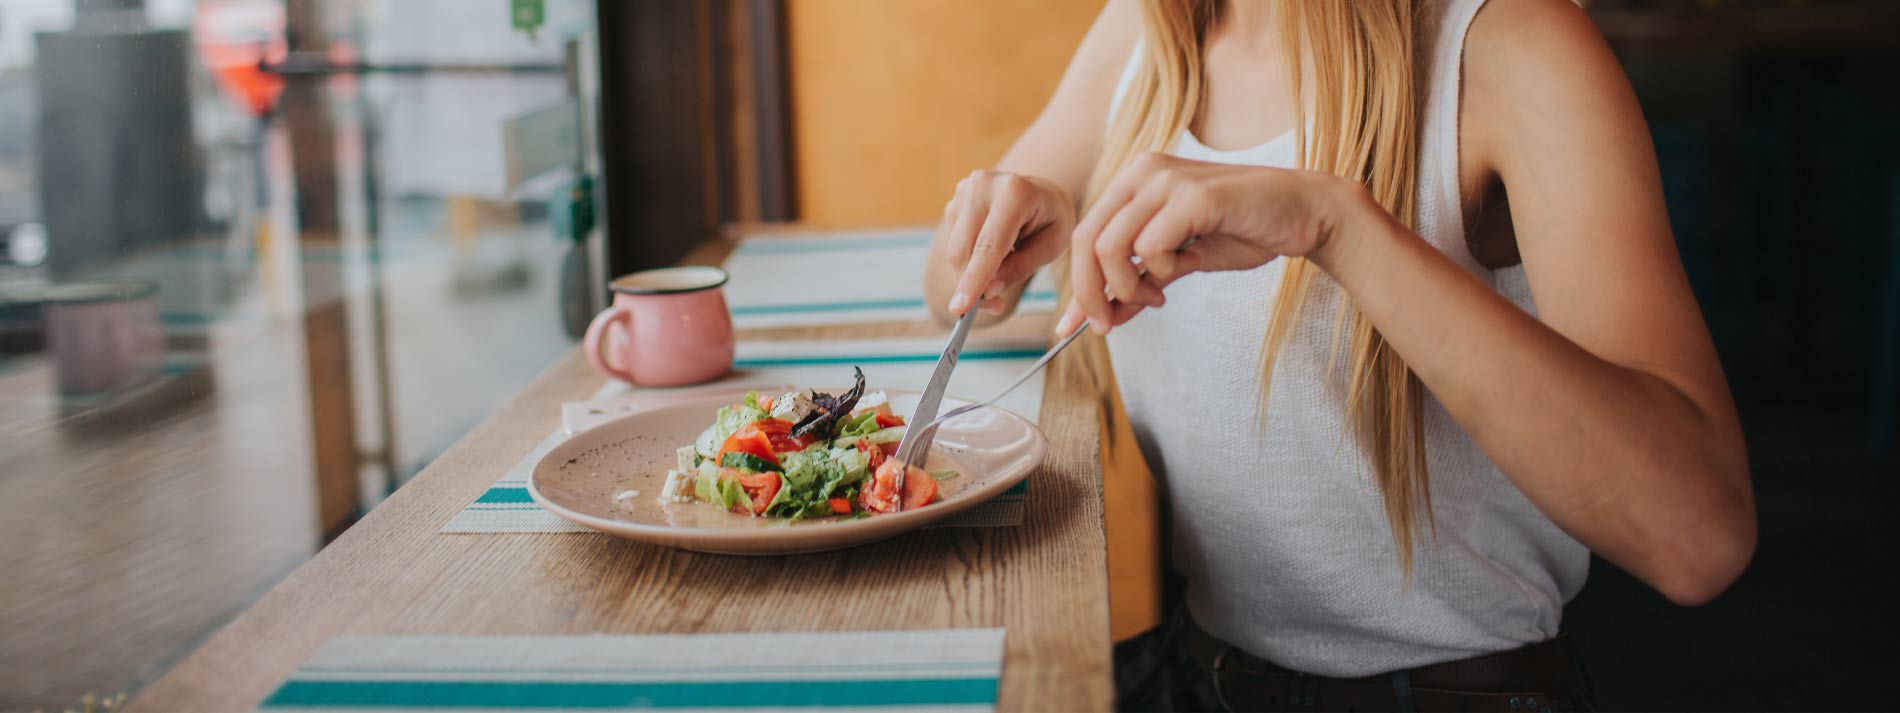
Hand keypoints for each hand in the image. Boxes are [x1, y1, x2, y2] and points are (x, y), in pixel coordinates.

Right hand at [934, 170, 1076, 316]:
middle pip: (963, 250)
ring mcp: (965, 191)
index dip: (974, 279)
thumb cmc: (1052, 218)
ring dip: (971, 275)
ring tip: (1002, 273)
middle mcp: (984, 185)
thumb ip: (1021, 268)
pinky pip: (954, 244)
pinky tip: (993, 253)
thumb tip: (988, 290)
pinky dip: (969, 260)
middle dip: (971, 285)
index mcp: (1015, 192)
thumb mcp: (1052, 246)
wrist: (1041, 190)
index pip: (989, 245)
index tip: (960, 309)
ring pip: (955, 250)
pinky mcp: (955, 201)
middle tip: (994, 306)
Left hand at [1056, 152, 1358, 333]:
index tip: (1072, 326)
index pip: (1086, 234)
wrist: (1304, 213)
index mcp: (1135, 180)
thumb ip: (1138, 282)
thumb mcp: (1179, 262)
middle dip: (1090, 293)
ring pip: (1111, 246)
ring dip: (1128, 287)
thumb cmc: (1243, 232)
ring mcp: (1167, 180)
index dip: (1076, 285)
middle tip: (1107, 324)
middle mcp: (1143, 171)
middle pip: (1087, 240)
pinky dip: (1159, 272)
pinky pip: (1149, 247)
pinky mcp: (1193, 196)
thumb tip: (1101, 317)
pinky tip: (1181, 272)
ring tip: (1157, 296)